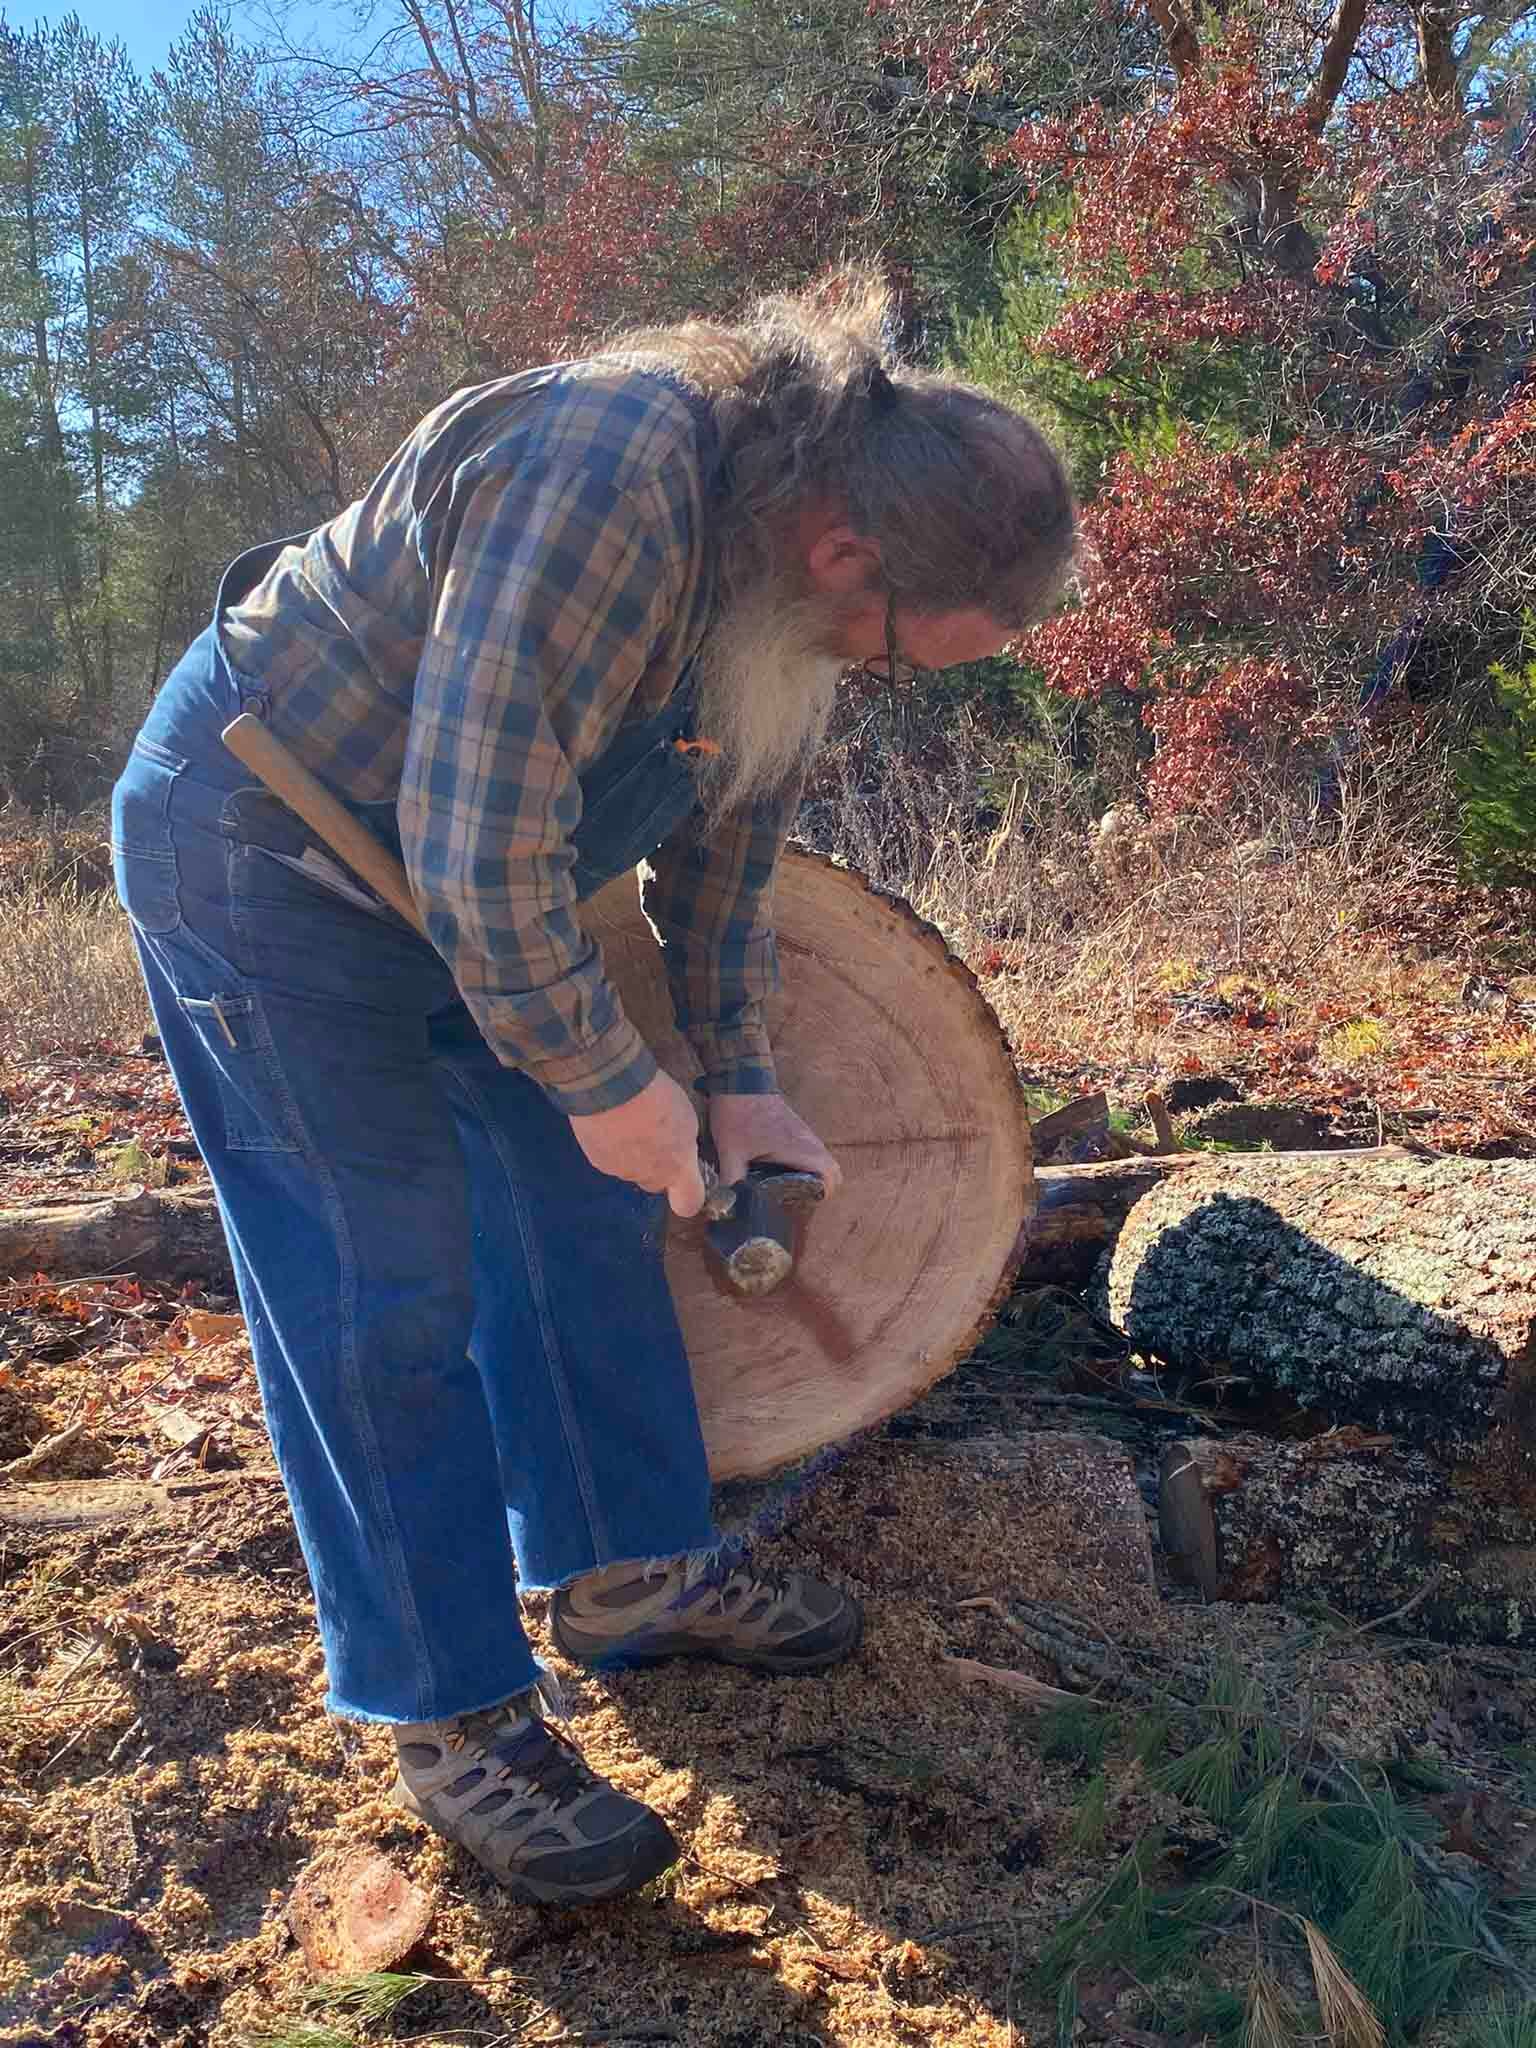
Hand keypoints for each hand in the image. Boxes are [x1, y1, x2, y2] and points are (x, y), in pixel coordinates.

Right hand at [570, 1070, 704, 1216]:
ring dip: (632, 1152)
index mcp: (677, 1168)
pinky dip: (611, 1144)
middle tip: (654, 1137)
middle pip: (656, 1182)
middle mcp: (650, 1177)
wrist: (612, 1087)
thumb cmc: (655, 1097)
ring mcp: (622, 1171)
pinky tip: (612, 1121)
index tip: (685, 1182)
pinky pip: (609, 1157)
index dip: (688, 1196)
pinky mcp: (598, 1161)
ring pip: (631, 1168)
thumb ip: (684, 1146)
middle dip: (657, 1166)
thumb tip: (678, 1153)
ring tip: (630, 1121)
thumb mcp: (686, 1119)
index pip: (688, 1204)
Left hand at [708, 1092, 843, 1196]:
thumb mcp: (730, 1151)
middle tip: (799, 1201)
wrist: (739, 1080)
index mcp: (798, 1148)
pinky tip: (786, 1172)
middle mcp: (808, 1141)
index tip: (804, 1205)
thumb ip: (730, 1179)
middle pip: (834, 1171)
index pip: (830, 1175)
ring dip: (817, 1176)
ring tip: (792, 1190)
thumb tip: (725, 1204)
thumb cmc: (738, 1113)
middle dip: (823, 1189)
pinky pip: (815, 1151)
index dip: (823, 1194)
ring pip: (825, 1160)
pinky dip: (810, 1164)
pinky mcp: (798, 1129)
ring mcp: (805, 1133)